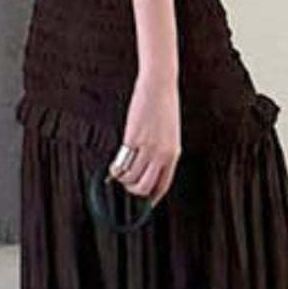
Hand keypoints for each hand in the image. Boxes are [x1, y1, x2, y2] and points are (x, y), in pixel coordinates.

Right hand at [108, 67, 180, 206]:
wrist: (159, 86)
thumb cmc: (164, 107)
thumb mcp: (170, 134)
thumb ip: (162, 152)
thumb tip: (150, 168)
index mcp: (173, 154)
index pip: (163, 184)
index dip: (153, 197)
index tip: (147, 202)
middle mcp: (162, 154)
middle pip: (144, 187)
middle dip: (133, 191)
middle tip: (127, 183)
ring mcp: (147, 148)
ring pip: (130, 178)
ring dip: (122, 179)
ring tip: (119, 172)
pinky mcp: (132, 139)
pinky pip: (121, 164)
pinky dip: (115, 169)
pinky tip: (114, 165)